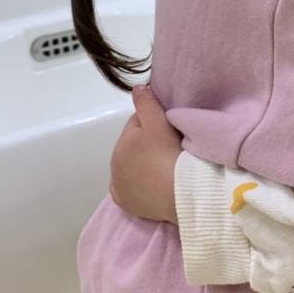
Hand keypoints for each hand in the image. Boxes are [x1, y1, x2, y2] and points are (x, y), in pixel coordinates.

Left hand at [109, 85, 182, 224]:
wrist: (179, 192)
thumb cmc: (168, 153)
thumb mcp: (159, 122)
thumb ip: (146, 103)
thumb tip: (136, 88)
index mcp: (121, 143)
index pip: (136, 125)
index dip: (153, 124)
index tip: (169, 130)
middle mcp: (114, 165)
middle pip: (133, 148)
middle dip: (147, 146)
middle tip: (169, 149)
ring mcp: (119, 187)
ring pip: (131, 169)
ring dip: (143, 166)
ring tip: (164, 168)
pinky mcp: (126, 204)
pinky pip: (130, 191)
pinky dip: (138, 187)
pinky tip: (151, 186)